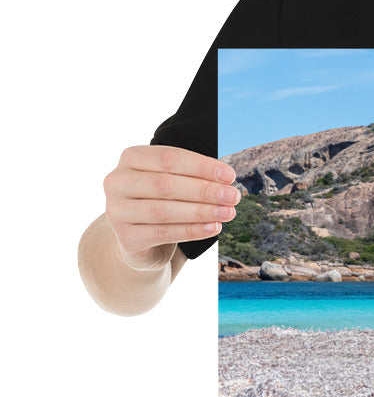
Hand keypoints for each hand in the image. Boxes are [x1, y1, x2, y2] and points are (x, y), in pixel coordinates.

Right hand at [103, 145, 240, 269]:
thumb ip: (194, 176)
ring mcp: (117, 211)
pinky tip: (214, 228)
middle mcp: (117, 182)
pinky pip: (164, 233)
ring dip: (202, 211)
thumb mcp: (173, 181)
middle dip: (205, 190)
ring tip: (228, 212)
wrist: (139, 238)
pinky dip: (193, 230)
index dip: (202, 166)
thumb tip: (227, 180)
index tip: (230, 175)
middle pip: (165, 184)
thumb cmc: (162, 200)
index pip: (168, 158)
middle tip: (233, 196)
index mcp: (131, 158)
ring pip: (164, 210)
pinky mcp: (126, 237)